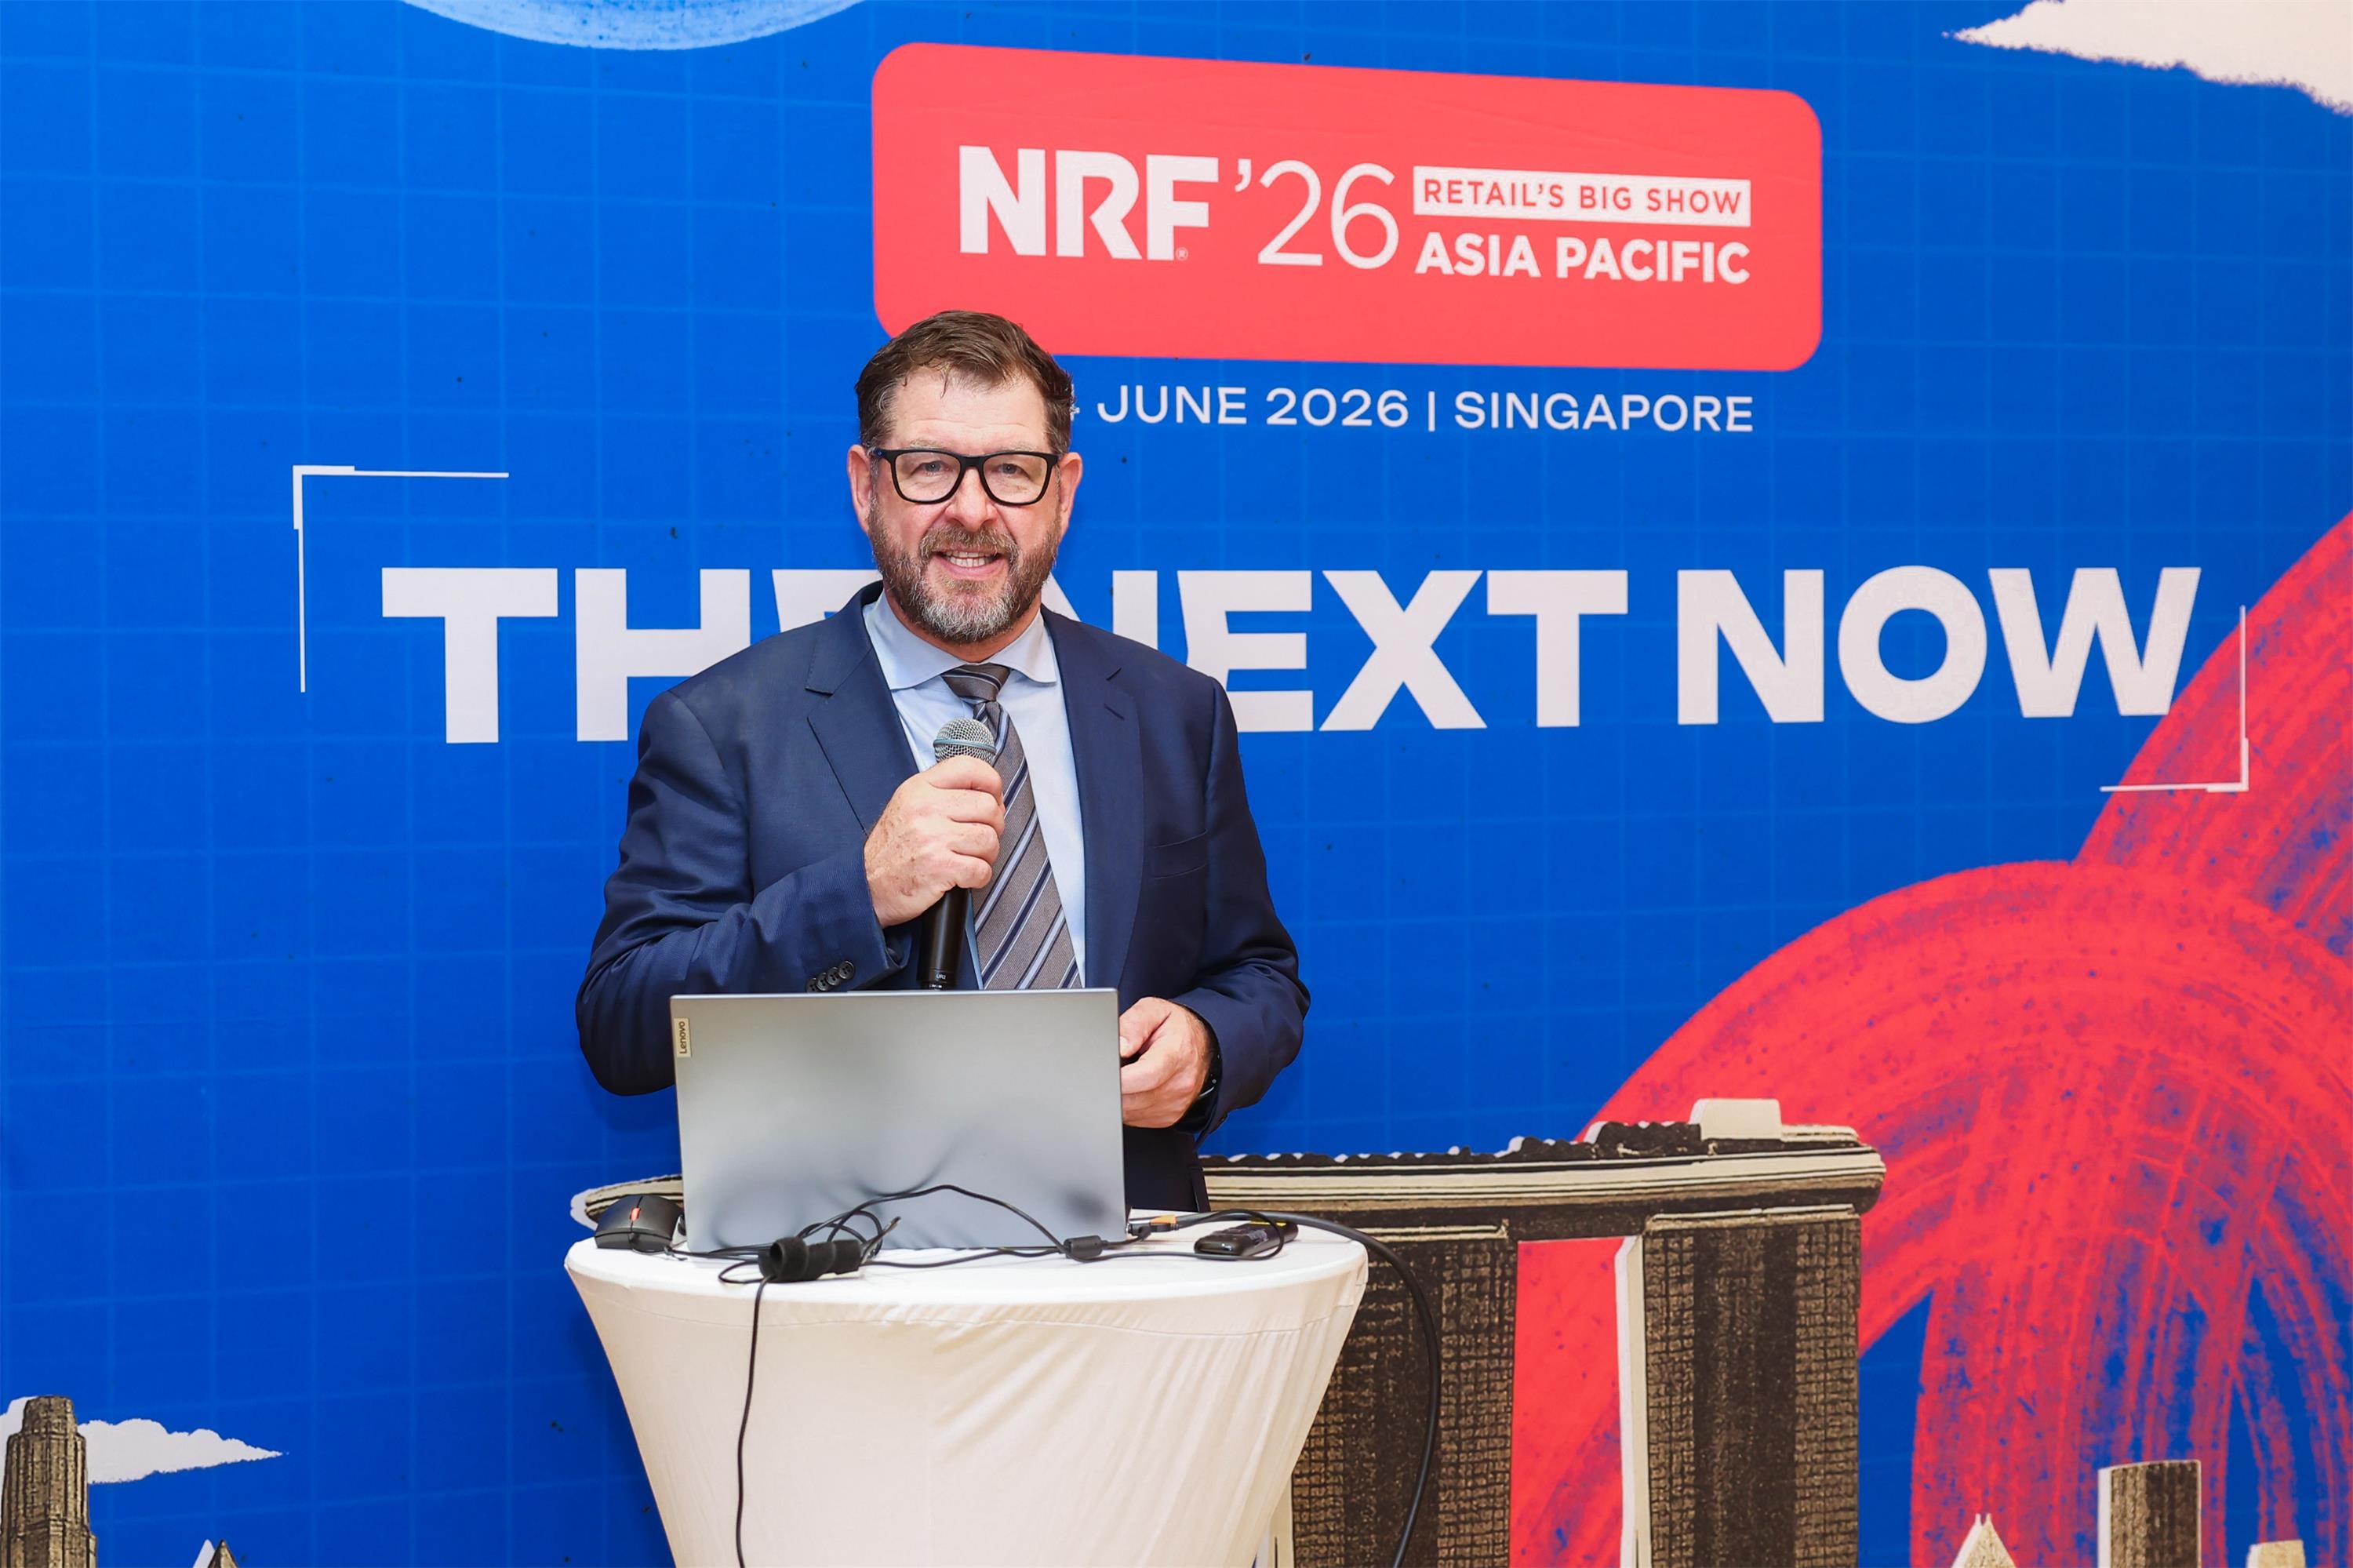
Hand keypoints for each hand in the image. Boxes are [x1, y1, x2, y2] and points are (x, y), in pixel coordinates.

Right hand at [862, 757, 1004, 927]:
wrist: (867, 886)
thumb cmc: (892, 849)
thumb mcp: (909, 805)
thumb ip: (943, 793)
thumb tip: (989, 795)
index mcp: (920, 788)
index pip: (970, 768)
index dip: (992, 784)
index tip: (993, 799)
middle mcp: (926, 809)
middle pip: (988, 807)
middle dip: (993, 827)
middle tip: (979, 838)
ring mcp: (933, 838)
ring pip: (989, 839)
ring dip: (987, 854)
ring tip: (970, 858)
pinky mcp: (940, 867)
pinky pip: (982, 869)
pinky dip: (979, 877)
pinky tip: (963, 876)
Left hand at [1118, 997, 1210, 1128]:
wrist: (1202, 1046)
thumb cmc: (1176, 1029)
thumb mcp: (1154, 1011)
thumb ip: (1134, 1024)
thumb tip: (1119, 1046)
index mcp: (1176, 1055)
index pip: (1146, 1076)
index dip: (1120, 1078)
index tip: (1104, 1073)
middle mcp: (1179, 1084)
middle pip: (1132, 1098)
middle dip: (1113, 1084)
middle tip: (1116, 1066)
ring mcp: (1174, 1104)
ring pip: (1129, 1111)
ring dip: (1120, 1095)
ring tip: (1128, 1073)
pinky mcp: (1168, 1117)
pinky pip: (1134, 1118)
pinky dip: (1128, 1104)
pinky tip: (1134, 1087)